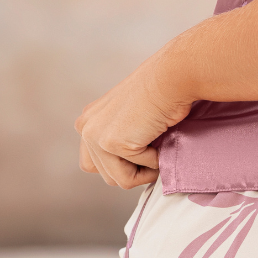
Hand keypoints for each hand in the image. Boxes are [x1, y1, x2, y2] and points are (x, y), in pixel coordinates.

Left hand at [75, 48, 193, 189]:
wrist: (172, 77)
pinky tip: (158, 136)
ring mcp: (95, 136)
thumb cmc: (162, 94)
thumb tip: (125, 170)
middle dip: (134, 170)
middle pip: (107, 175)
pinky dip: (152, 162)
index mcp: (88, 121)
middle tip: (153, 148)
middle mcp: (85, 127)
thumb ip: (119, 137)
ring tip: (156, 144)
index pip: (96, 164)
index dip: (124, 164)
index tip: (144, 148)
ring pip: (119, 180)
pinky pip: (133, 175)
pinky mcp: (110, 143)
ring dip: (143, 170)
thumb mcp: (131, 117)